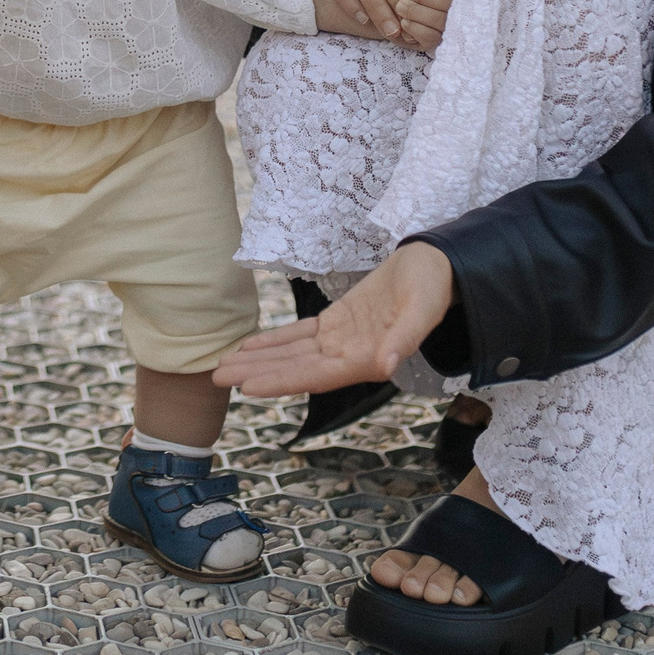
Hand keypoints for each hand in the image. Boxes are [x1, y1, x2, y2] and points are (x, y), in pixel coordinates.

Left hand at [212, 241, 456, 396]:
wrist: (438, 266)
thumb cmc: (433, 286)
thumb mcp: (422, 308)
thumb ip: (405, 338)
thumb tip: (386, 365)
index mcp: (367, 359)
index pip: (316, 376)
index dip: (282, 382)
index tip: (248, 388)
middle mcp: (349, 356)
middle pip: (295, 369)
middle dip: (256, 373)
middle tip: (215, 377)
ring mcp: (342, 339)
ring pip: (292, 354)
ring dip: (258, 360)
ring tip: (222, 364)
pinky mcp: (338, 321)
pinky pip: (300, 335)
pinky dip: (274, 340)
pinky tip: (249, 345)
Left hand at [393, 0, 460, 53]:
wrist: (387, 9)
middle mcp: (457, 7)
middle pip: (450, 3)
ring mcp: (447, 27)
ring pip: (441, 21)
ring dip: (418, 13)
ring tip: (400, 6)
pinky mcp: (434, 43)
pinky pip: (431, 38)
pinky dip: (416, 29)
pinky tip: (404, 22)